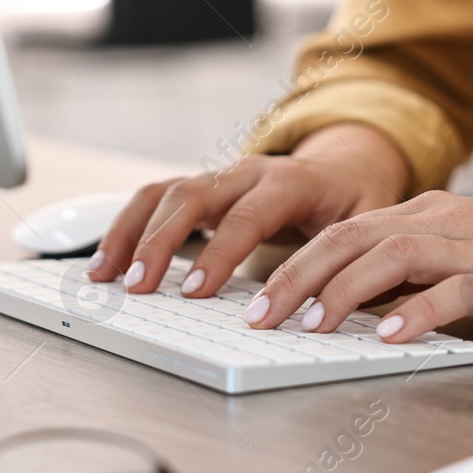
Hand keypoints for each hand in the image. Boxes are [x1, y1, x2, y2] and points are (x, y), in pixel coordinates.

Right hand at [87, 123, 408, 295]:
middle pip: (192, 197)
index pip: (249, 215)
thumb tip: (330, 306)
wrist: (347, 165)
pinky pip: (154, 199)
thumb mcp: (367, 227)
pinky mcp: (201, 188)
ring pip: (164, 193)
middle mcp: (248, 172)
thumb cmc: (355, 202)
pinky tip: (107, 260)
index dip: (221, 254)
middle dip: (160, 243)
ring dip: (131, 233)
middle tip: (139, 286)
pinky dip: (127, 228)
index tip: (196, 291)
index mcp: (291, 181)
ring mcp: (220, 176)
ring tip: (105, 274)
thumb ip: (346, 261)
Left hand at [244, 193, 472, 340]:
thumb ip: (411, 269)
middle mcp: (440, 222)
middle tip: (260, 318)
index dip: (293, 263)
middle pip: (349, 239)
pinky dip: (416, 312)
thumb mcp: (463, 252)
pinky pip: (453, 291)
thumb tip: (354, 303)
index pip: (342, 230)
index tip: (256, 299)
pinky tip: (390, 335)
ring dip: (343, 293)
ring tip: (310, 327)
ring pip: (390, 257)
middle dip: (296, 279)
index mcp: (425, 214)